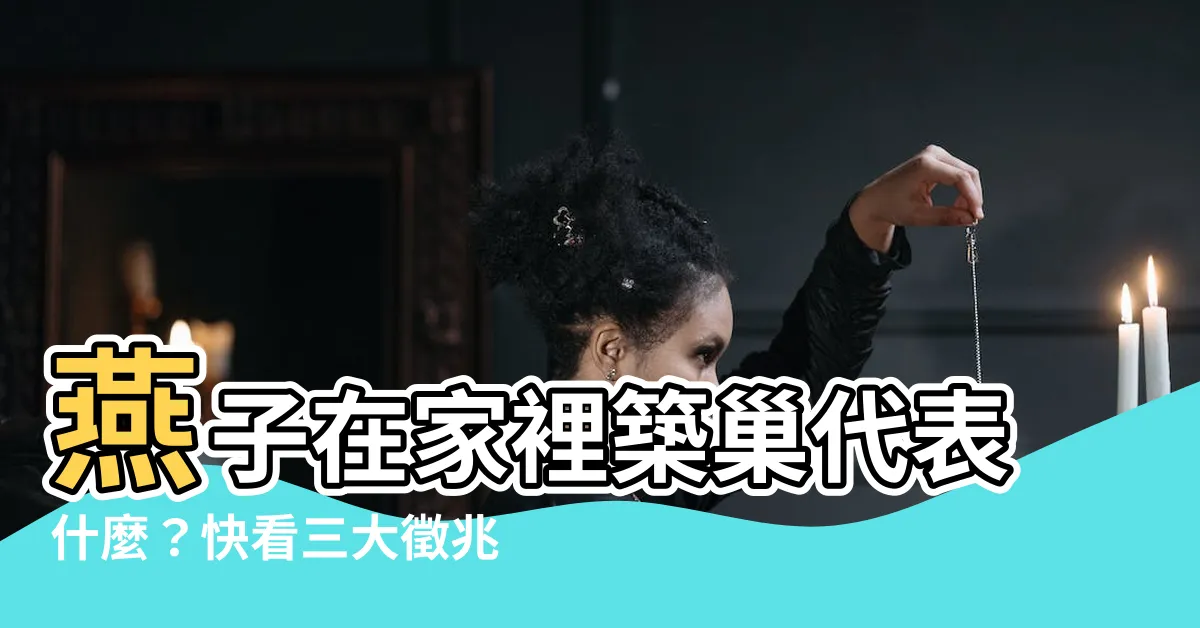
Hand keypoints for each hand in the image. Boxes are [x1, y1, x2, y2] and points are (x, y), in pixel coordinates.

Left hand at [848, 144, 983, 251]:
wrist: (875, 200)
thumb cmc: (891, 206)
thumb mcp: (918, 216)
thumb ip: (946, 217)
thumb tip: (969, 219)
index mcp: (925, 165)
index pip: (960, 178)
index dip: (972, 197)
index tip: (976, 216)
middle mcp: (932, 154)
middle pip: (967, 173)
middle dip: (973, 196)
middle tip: (972, 217)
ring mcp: (935, 155)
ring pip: (966, 172)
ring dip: (969, 193)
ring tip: (962, 212)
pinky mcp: (936, 159)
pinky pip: (958, 173)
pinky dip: (963, 188)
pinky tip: (958, 204)